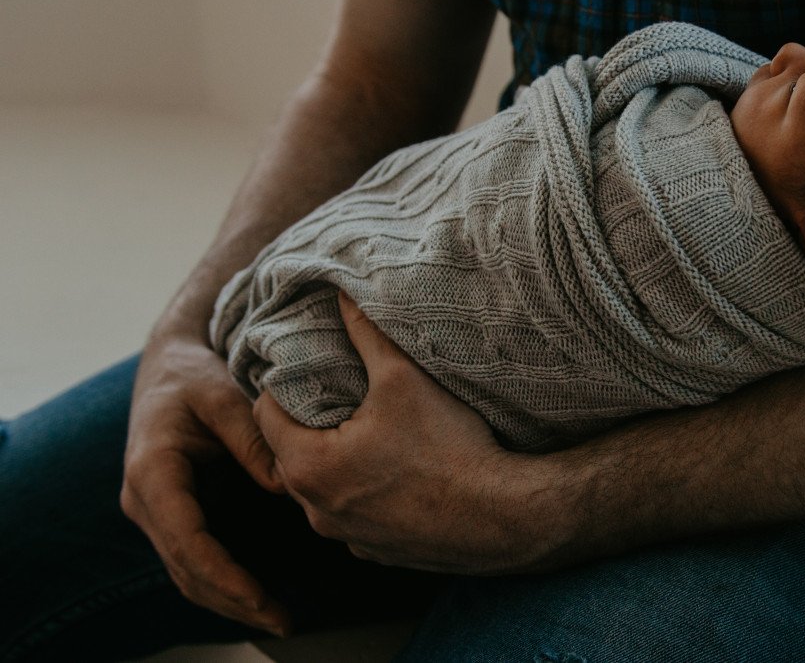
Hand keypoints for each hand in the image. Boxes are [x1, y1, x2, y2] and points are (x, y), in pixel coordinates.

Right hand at [121, 333, 290, 635]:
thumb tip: (283, 486)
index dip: (224, 576)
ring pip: (186, 573)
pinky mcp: (170, 514)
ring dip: (229, 601)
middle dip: (233, 601)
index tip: (261, 599)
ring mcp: (153, 511)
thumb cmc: (194, 375)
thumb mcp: (223, 396)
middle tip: (283, 621)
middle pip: (186, 569)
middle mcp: (144, 499)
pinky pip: (192, 559)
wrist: (168, 362)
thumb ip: (252, 439)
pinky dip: (222, 584)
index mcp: (153, 471)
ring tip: (278, 619)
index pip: (187, 540)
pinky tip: (258, 598)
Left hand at [252, 293, 574, 574]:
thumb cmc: (447, 446)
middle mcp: (315, 510)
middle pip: (291, 452)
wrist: (500, 515)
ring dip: (336, 460)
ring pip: (322, 488)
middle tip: (340, 394)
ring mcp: (346, 537)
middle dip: (310, 422)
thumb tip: (341, 291)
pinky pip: (354, 515)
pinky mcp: (376, 552)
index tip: (312, 368)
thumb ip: (365, 331)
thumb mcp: (403, 377)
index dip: (285, 385)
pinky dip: (364, 492)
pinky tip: (397, 472)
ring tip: (369, 431)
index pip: (264, 414)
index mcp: (307, 466)